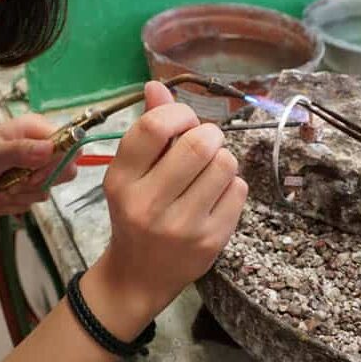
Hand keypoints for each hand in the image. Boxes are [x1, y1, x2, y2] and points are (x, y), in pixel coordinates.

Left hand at [0, 114, 78, 214]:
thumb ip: (22, 151)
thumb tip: (51, 149)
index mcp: (35, 132)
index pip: (70, 145)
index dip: (59, 164)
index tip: (36, 175)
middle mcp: (38, 149)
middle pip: (63, 172)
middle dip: (34, 186)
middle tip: (12, 184)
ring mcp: (31, 171)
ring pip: (43, 193)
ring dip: (15, 198)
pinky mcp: (23, 189)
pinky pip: (28, 205)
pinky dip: (7, 206)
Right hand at [82, 82, 247, 338]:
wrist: (138, 276)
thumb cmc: (134, 213)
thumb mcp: (129, 173)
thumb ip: (147, 128)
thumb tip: (157, 85)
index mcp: (121, 180)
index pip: (155, 127)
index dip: (179, 113)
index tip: (184, 121)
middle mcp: (148, 204)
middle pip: (198, 143)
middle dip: (209, 134)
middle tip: (204, 143)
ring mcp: (182, 226)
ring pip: (225, 164)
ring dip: (222, 159)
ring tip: (208, 172)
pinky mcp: (211, 241)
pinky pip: (239, 189)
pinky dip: (231, 185)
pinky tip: (214, 196)